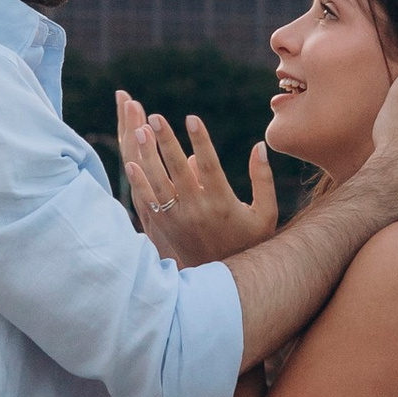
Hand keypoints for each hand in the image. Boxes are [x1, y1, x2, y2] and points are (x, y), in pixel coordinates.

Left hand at [118, 90, 279, 264]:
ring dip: (149, 156)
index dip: (200, 140)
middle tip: (156, 117)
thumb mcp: (265, 213)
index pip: (209, 165)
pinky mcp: (164, 227)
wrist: (225, 279)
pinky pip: (148, 201)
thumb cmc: (249, 240)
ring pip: (159, 182)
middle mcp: (197, 209)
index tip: (192, 118)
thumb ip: (262, 179)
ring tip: (141, 130)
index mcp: (222, 202)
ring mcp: (177, 219)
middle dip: (166, 142)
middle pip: (178, 170)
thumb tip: (259, 145)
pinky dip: (139, 183)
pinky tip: (132, 163)